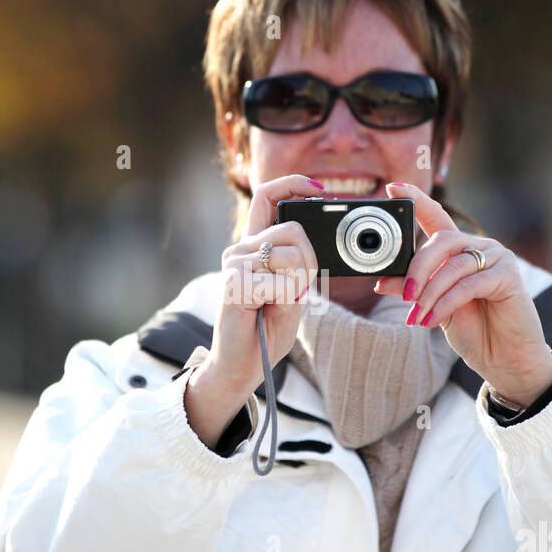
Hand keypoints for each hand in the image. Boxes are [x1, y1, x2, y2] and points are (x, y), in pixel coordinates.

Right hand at [184, 175, 322, 446]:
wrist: (241, 366)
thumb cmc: (265, 329)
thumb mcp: (292, 290)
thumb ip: (299, 265)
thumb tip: (312, 242)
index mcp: (254, 246)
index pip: (267, 197)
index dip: (292, 184)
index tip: (318, 188)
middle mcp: (240, 249)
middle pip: (293, 229)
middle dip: (309, 262)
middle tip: (296, 291)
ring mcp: (234, 265)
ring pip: (291, 257)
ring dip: (298, 286)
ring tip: (278, 304)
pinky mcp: (234, 284)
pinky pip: (281, 283)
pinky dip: (285, 301)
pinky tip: (267, 312)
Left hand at [372, 182, 551, 407]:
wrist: (505, 360)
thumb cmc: (473, 330)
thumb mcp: (432, 308)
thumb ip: (412, 289)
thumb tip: (380, 281)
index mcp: (459, 250)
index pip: (436, 216)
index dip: (416, 200)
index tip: (394, 187)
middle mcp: (479, 247)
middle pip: (441, 240)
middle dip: (417, 267)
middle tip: (405, 294)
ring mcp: (496, 258)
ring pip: (452, 266)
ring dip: (429, 294)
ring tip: (416, 317)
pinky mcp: (508, 276)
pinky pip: (468, 284)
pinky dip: (444, 303)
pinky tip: (430, 320)